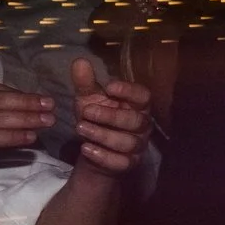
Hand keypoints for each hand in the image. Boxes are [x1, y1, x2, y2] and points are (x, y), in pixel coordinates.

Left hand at [67, 57, 152, 174]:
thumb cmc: (96, 120)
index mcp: (136, 106)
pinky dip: (103, 156)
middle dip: (110, 116)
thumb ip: (85, 83)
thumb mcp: (88, 100)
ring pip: (127, 142)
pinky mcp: (128, 163)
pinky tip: (86, 149)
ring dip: (102, 135)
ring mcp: (137, 146)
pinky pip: (121, 162)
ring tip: (80, 129)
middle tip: (86, 112)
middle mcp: (141, 126)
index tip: (110, 87)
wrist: (93, 151)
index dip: (130, 91)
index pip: (144, 96)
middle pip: (136, 120)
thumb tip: (80, 61)